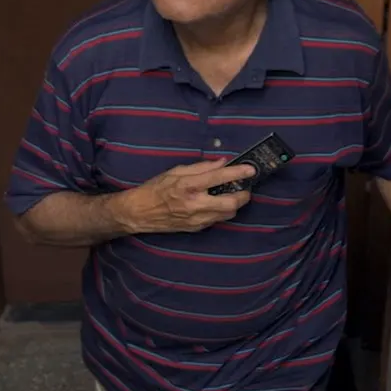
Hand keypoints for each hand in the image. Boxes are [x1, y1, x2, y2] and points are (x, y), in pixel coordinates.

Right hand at [109, 159, 255, 233]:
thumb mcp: (175, 171)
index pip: (218, 177)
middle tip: (245, 187)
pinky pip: (217, 220)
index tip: (251, 169)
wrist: (140, 213)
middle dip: (243, 195)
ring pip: (227, 214)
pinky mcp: (196, 228)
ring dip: (234, 204)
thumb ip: (201, 167)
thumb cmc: (155, 189)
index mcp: (188, 186)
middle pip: (231, 203)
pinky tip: (217, 204)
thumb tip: (222, 162)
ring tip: (232, 195)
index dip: (238, 173)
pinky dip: (222, 211)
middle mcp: (194, 204)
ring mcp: (196, 219)